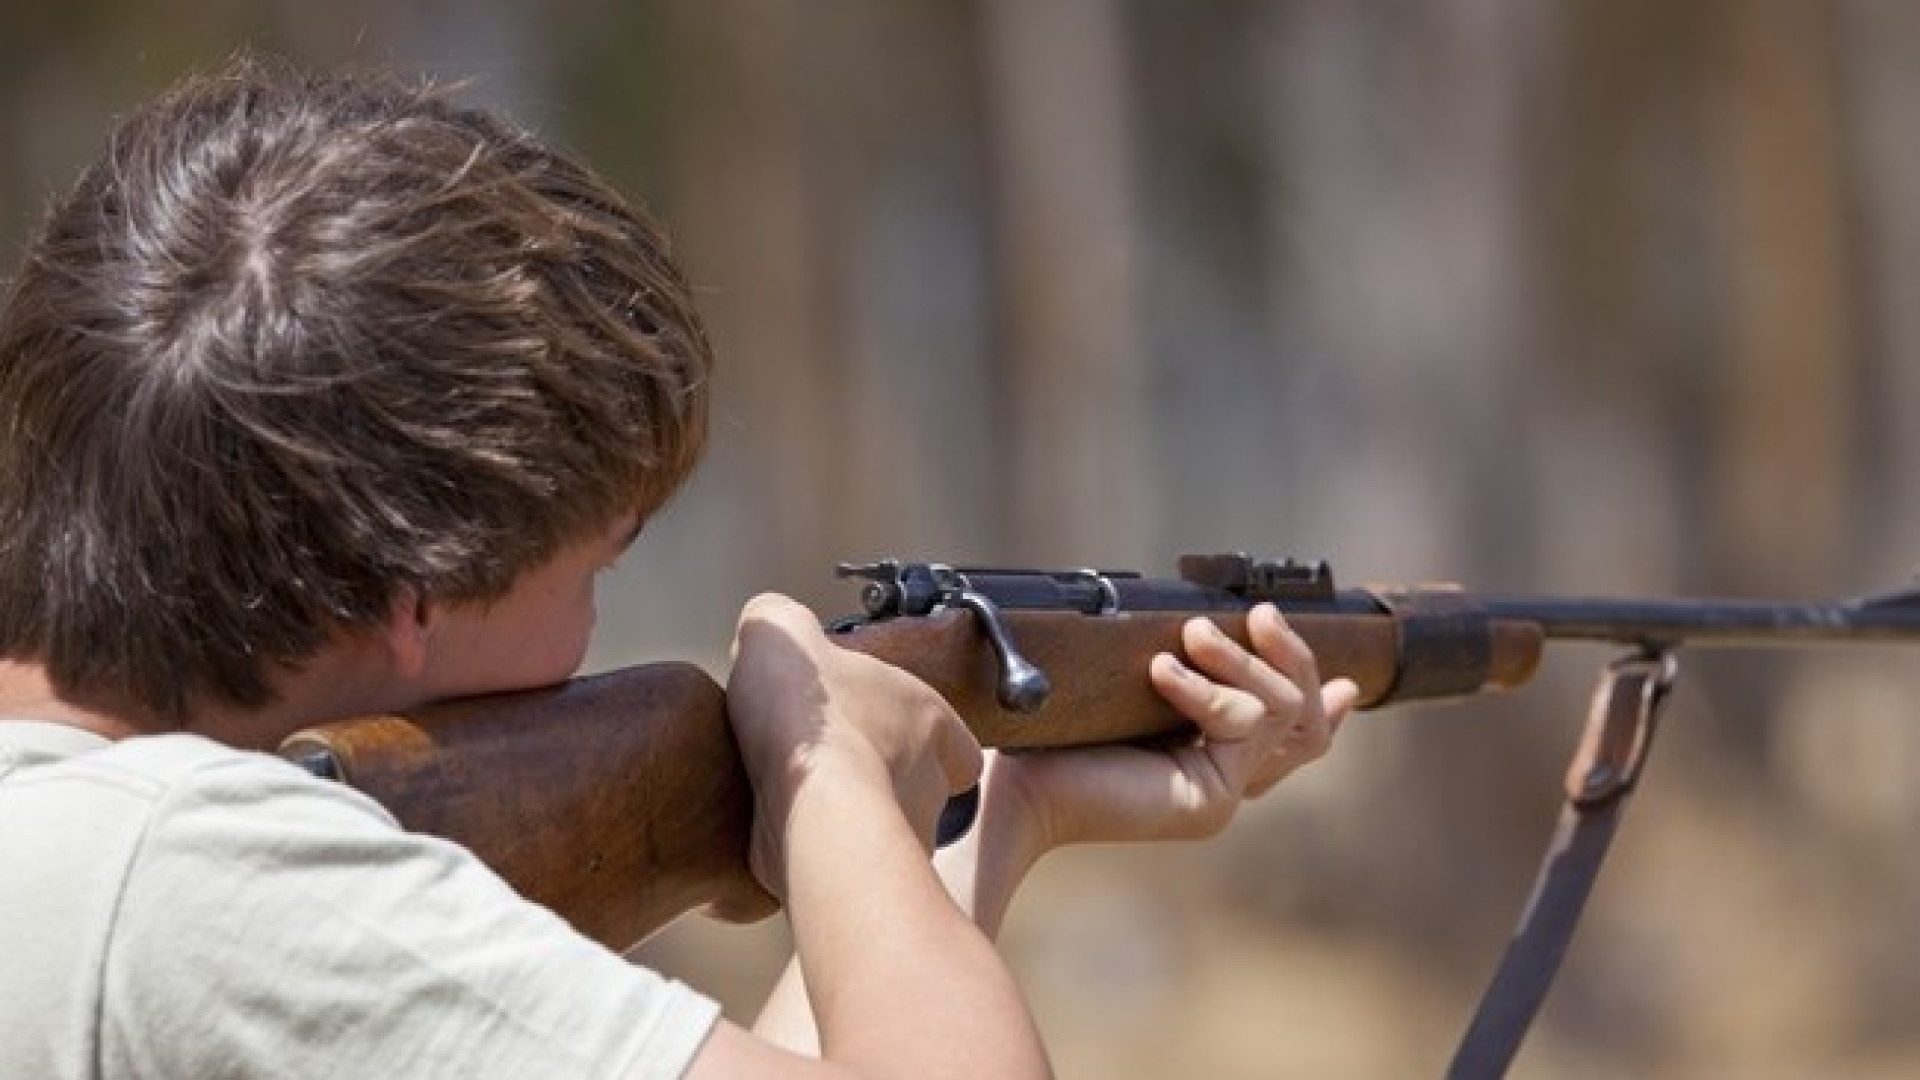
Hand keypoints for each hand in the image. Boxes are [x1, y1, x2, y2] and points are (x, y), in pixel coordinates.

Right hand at [725, 593, 981, 897]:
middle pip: (918, 787)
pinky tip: (779, 836)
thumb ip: (777, 624)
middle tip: (829, 767)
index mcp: (931, 723)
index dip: (929, 738)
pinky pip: (842, 868)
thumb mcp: (781, 635)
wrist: (808, 808)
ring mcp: (904, 840)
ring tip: (800, 804)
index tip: (887, 732)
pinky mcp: (863, 881)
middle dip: (879, 781)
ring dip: (850, 822)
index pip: (958, 742)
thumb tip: (766, 627)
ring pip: (885, 832)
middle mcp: (930, 786)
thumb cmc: (813, 719)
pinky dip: (815, 855)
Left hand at [969, 603, 1357, 870]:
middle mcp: (1223, 783)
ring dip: (1240, 662)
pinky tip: (1160, 671)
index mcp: (1203, 761)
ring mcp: (1220, 794)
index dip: (1322, 708)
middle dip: (1293, 659)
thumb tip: (1196, 623)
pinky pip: (1238, 723)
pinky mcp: (1208, 798)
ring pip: (1277, 712)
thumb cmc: (1047, 741)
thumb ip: (1172, 671)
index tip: (1348, 685)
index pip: (1287, 740)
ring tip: (1192, 634)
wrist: (1012, 791)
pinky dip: (1202, 689)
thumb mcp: (1125, 692)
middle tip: (1262, 617)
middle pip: (1302, 723)